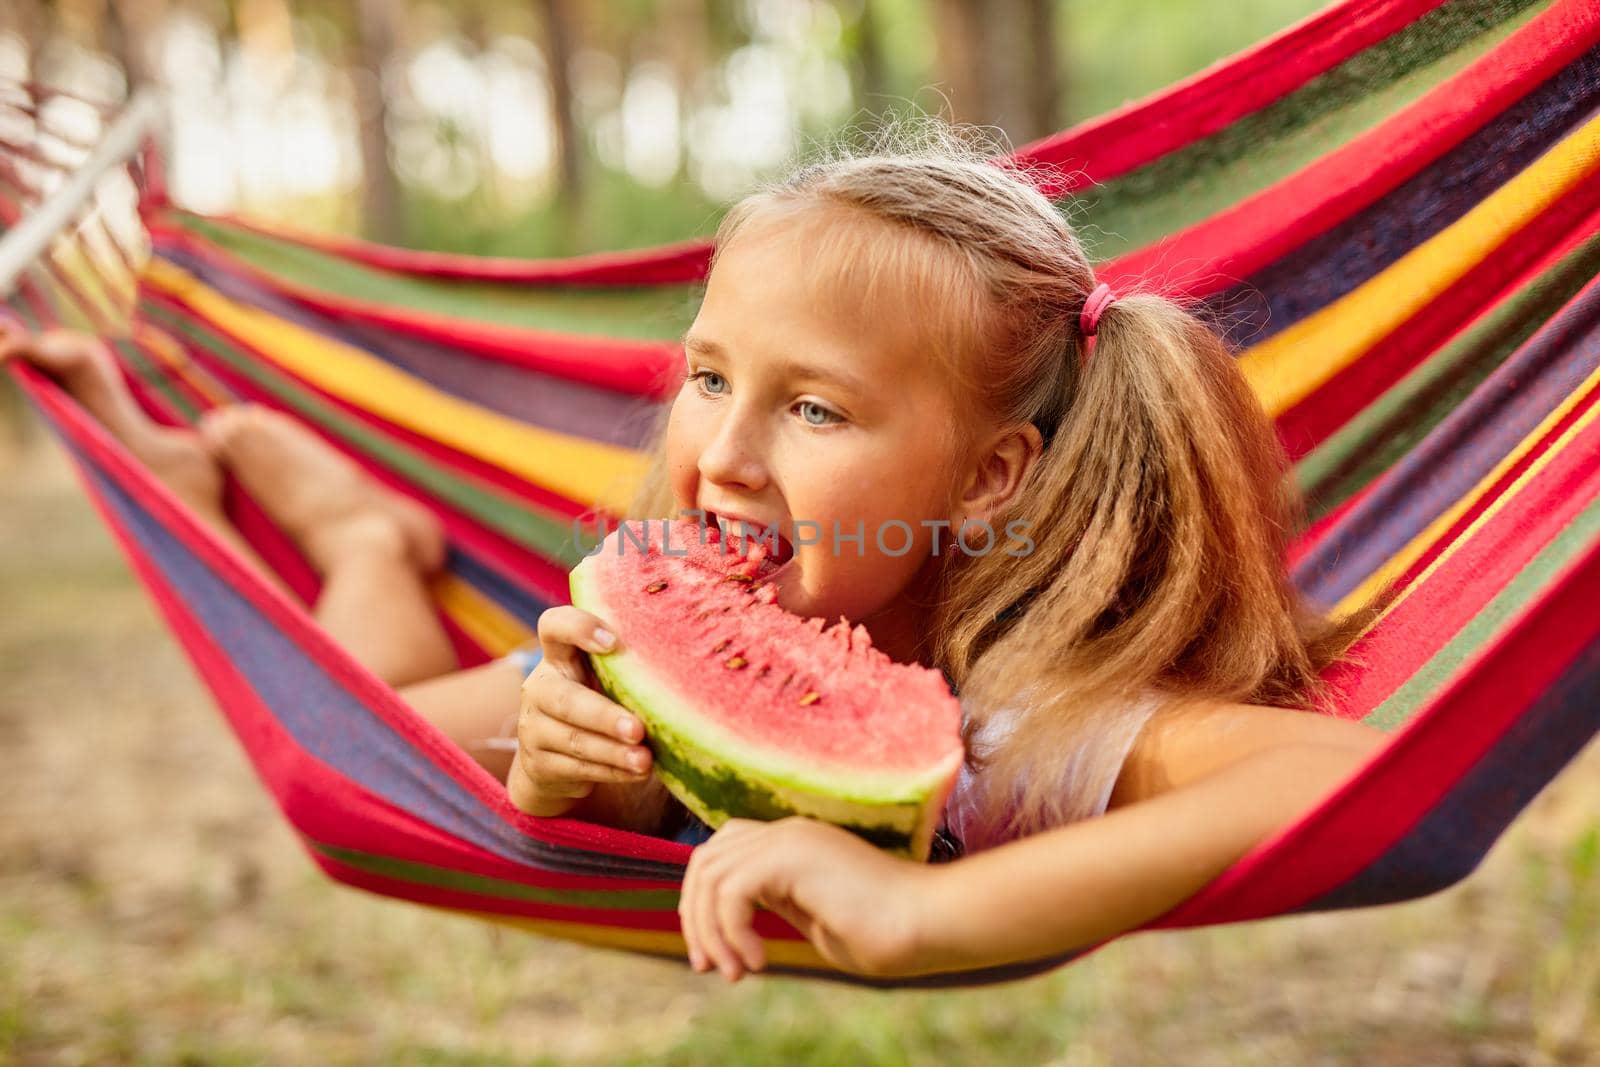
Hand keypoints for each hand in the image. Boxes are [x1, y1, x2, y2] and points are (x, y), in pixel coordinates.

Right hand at [506, 605, 653, 818]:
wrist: (555, 760)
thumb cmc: (598, 703)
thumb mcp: (606, 681)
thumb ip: (627, 668)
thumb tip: (690, 666)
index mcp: (558, 657)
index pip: (554, 626)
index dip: (578, 628)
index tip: (614, 642)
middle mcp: (539, 689)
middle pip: (565, 698)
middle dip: (604, 716)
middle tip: (638, 729)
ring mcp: (534, 729)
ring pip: (574, 740)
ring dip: (614, 752)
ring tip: (645, 760)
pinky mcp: (538, 764)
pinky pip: (577, 769)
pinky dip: (611, 771)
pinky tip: (636, 772)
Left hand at [678, 817, 947, 981]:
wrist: (928, 922)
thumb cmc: (885, 933)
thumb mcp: (815, 922)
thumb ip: (775, 910)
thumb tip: (730, 927)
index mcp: (790, 844)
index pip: (720, 855)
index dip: (700, 904)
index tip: (711, 958)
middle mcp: (785, 832)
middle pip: (704, 859)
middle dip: (694, 917)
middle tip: (708, 968)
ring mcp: (789, 839)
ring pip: (710, 874)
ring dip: (711, 931)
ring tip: (736, 972)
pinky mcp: (793, 856)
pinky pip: (732, 891)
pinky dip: (732, 931)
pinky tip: (758, 962)